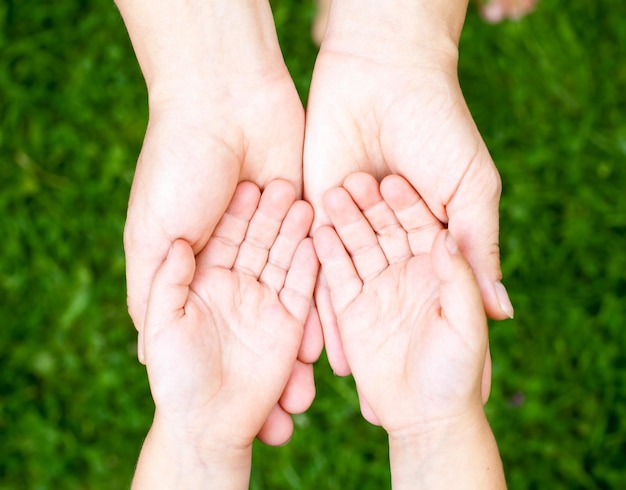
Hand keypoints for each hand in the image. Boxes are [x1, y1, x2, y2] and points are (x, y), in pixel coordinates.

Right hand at [117, 0, 322, 444]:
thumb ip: (152, 290)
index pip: (212, 326)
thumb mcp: (152, 234)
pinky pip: (313, 266)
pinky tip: (327, 339)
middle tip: (288, 408)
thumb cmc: (178, 165)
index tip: (241, 409)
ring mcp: (271, 234)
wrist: (225, 97)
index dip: (224, 368)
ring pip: (286, 298)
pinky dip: (319, 301)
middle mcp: (234, 251)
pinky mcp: (304, 215)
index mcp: (194, 258)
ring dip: (298, 340)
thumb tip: (144, 352)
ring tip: (311, 383)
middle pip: (254, 317)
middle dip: (269, 362)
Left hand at [304, 1, 512, 376]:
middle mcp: (389, 239)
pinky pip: (316, 267)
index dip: (435, 343)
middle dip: (384, 350)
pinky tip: (314, 344)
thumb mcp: (470, 190)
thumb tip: (503, 312)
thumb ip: (479, 249)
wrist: (381, 73)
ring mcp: (353, 230)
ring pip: (349, 292)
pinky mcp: (318, 215)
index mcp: (430, 235)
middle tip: (381, 405)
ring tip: (341, 386)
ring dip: (345, 336)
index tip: (435, 391)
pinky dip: (316, 303)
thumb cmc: (438, 125)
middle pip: (386, 304)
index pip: (431, 300)